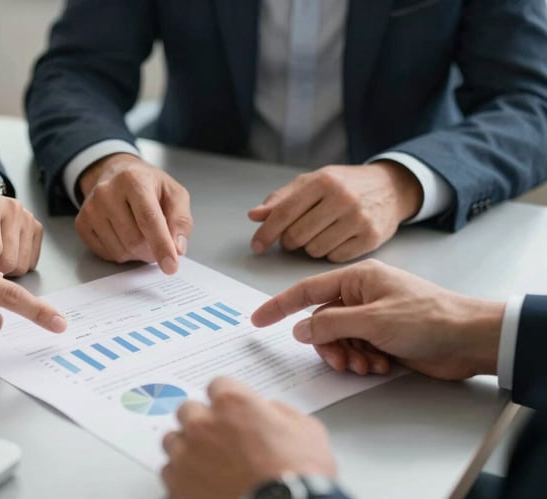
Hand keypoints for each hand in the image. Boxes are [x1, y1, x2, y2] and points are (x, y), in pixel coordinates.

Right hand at [76, 153, 191, 274]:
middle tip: (158, 243)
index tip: (170, 266)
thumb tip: (177, 249)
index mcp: (133, 180)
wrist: (115, 173)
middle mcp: (107, 192)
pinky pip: (107, 254)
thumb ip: (181, 220)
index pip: (149, 219)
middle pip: (135, 240)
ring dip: (137, 253)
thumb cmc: (148, 185)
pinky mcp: (82, 223)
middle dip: (151, 250)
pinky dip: (122, 253)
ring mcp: (91, 208)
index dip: (161, 245)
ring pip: (121, 251)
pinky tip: (125, 235)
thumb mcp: (174, 194)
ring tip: (141, 234)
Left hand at [161, 377, 335, 498]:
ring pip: (173, 440)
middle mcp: (203, 424)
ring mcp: (186, 454)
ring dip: (188, 448)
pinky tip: (202, 484)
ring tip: (209, 464)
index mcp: (233, 403)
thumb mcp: (307, 431)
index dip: (227, 400)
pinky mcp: (177, 484)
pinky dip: (182, 477)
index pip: (218, 385)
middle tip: (220, 439)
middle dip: (202, 421)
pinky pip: (169, 473)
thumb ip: (281, 412)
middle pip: (189, 410)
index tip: (232, 411)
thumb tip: (270, 411)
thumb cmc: (299, 475)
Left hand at [248, 162, 422, 261]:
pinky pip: (334, 258)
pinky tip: (336, 239)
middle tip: (295, 235)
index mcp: (323, 181)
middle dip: (289, 240)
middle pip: (296, 235)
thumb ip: (281, 199)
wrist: (391, 188)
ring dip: (309, 247)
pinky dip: (329, 253)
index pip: (284, 213)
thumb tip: (255, 215)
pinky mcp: (371, 238)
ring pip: (314, 250)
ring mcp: (359, 219)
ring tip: (319, 233)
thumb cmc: (346, 185)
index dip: (266, 232)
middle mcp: (342, 198)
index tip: (257, 245)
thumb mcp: (312, 182)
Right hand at [251, 260, 503, 379]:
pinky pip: (356, 349)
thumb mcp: (373, 320)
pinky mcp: (383, 337)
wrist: (470, 339)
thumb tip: (299, 329)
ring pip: (339, 339)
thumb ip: (331, 324)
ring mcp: (372, 316)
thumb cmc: (426, 319)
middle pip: (323, 322)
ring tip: (366, 366)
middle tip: (341, 362)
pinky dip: (361, 361)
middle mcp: (361, 295)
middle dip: (328, 345)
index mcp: (357, 279)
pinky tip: (378, 366)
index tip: (257, 320)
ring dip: (347, 356)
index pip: (307, 291)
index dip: (279, 305)